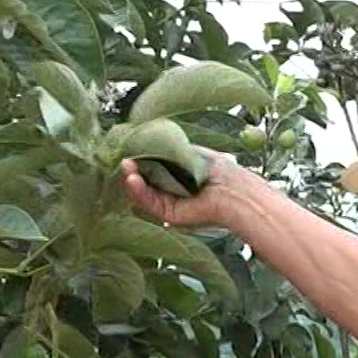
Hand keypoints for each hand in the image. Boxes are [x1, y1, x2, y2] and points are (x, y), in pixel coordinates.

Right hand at [117, 151, 254, 229]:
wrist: (233, 192)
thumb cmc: (218, 170)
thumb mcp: (189, 153)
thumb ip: (169, 150)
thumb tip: (147, 143)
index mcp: (177, 173)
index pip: (152, 166)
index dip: (141, 158)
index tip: (131, 149)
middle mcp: (172, 189)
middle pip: (145, 180)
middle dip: (134, 169)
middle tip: (125, 159)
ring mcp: (170, 202)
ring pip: (145, 192)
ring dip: (133, 180)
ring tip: (127, 168)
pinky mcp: (169, 214)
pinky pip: (151, 203)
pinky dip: (140, 192)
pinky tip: (133, 180)